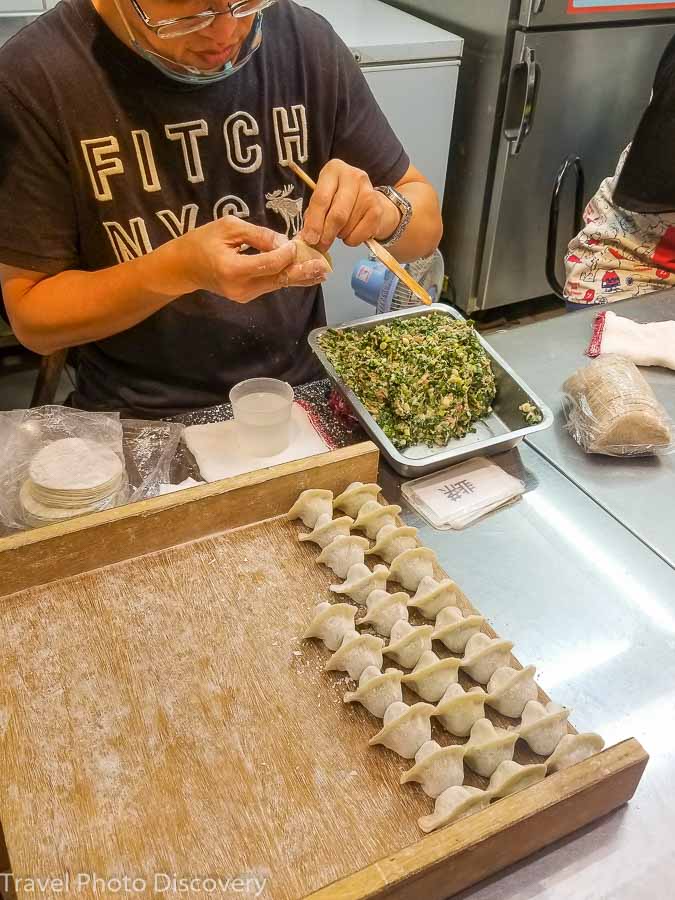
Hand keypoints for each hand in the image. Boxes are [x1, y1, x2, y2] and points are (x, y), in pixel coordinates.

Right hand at [160, 216, 328, 302]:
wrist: (184, 267)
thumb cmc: (203, 241)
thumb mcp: (228, 227)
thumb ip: (258, 235)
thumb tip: (284, 242)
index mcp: (234, 269)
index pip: (270, 263)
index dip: (287, 254)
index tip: (298, 243)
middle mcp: (241, 287)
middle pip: (279, 279)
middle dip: (303, 272)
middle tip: (325, 268)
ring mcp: (245, 295)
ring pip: (278, 284)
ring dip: (300, 277)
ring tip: (322, 272)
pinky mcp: (248, 296)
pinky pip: (271, 285)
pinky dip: (287, 277)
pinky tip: (305, 274)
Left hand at [301, 159, 400, 252]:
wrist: (369, 202)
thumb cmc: (339, 200)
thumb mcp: (323, 200)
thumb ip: (312, 216)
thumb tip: (308, 237)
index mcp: (333, 169)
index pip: (321, 199)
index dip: (314, 223)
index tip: (310, 239)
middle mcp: (353, 176)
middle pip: (337, 214)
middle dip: (327, 234)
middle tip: (321, 245)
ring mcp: (368, 192)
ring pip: (348, 226)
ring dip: (340, 235)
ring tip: (339, 230)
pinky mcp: (377, 209)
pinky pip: (359, 234)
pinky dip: (352, 240)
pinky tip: (351, 232)